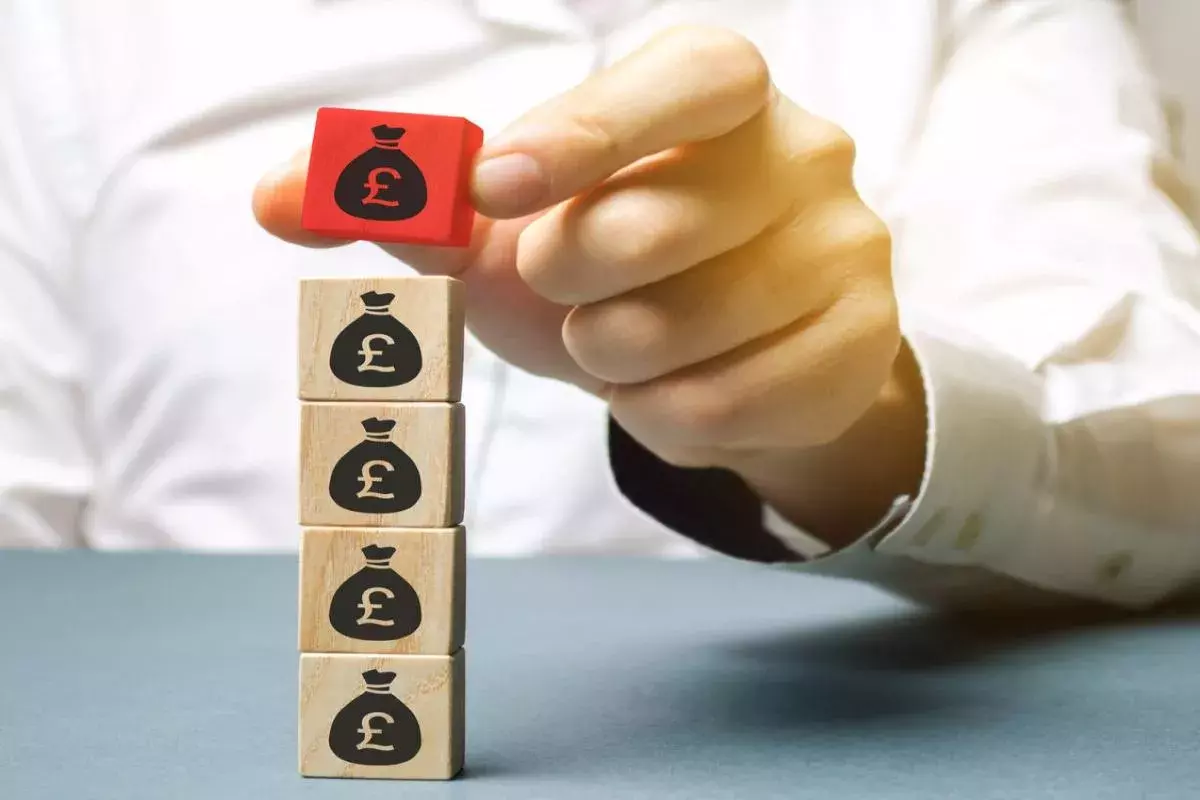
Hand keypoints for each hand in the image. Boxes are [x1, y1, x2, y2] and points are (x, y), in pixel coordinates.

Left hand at [255, 25, 925, 544]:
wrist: (721, 352)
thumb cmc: (608, 264)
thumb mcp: (511, 224)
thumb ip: (407, 200)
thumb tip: (274, 197)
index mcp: (721, 94)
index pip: (688, 80)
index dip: (593, 128)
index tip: (496, 187)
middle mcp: (806, 156)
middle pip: (666, 221)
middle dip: (576, 275)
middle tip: (567, 286)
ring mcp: (848, 253)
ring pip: (693, 329)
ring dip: (614, 356)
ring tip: (621, 340)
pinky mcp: (863, 348)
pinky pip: (729, 405)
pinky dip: (662, 415)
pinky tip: (667, 388)